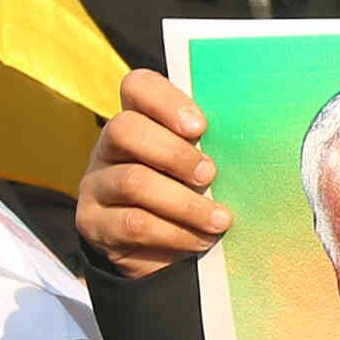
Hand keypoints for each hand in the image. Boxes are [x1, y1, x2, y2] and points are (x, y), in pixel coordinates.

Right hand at [78, 68, 229, 278]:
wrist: (160, 253)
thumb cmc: (191, 196)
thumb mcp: (199, 167)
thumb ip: (209, 149)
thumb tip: (246, 142)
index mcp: (138, 120)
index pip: (137, 87)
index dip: (167, 101)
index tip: (200, 126)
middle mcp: (109, 147)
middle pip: (125, 129)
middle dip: (174, 153)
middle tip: (210, 174)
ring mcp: (95, 185)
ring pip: (133, 182)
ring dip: (184, 202)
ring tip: (219, 219)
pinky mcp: (93, 224)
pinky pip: (134, 224)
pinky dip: (176, 232)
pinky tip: (201, 239)